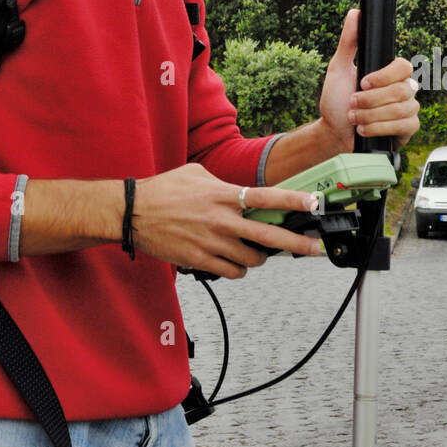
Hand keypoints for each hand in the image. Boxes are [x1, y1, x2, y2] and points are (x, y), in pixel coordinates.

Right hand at [132, 163, 321, 279]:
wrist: (134, 212)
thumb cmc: (163, 190)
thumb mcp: (196, 174)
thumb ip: (223, 184)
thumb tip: (240, 192)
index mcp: (223, 195)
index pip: (266, 197)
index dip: (293, 200)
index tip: (312, 203)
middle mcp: (222, 220)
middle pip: (269, 236)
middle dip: (296, 244)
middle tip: (312, 248)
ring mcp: (212, 242)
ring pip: (252, 259)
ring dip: (259, 258)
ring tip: (257, 252)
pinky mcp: (200, 260)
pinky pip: (231, 272)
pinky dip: (238, 269)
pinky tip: (235, 262)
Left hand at [319, 8, 419, 151]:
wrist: (334, 132)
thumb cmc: (336, 100)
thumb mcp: (338, 68)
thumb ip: (348, 42)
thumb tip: (354, 13)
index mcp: (388, 73)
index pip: (403, 66)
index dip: (384, 76)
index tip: (362, 83)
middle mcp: (402, 89)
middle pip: (402, 90)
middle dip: (371, 101)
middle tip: (353, 103)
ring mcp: (408, 109)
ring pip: (402, 109)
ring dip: (371, 116)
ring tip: (355, 118)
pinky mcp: (408, 129)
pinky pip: (405, 126)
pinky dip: (379, 128)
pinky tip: (365, 130)